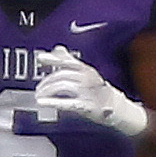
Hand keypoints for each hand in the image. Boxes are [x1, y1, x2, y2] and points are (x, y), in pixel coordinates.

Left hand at [27, 54, 145, 133]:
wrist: (117, 108)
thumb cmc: (99, 90)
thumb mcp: (86, 73)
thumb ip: (70, 60)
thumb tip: (57, 48)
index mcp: (86, 70)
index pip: (68, 61)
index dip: (54, 59)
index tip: (41, 58)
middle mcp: (87, 79)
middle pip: (62, 75)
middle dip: (47, 82)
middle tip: (39, 88)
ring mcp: (87, 92)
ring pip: (63, 87)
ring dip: (48, 91)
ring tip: (40, 96)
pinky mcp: (86, 106)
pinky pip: (67, 103)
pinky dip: (53, 102)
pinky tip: (43, 102)